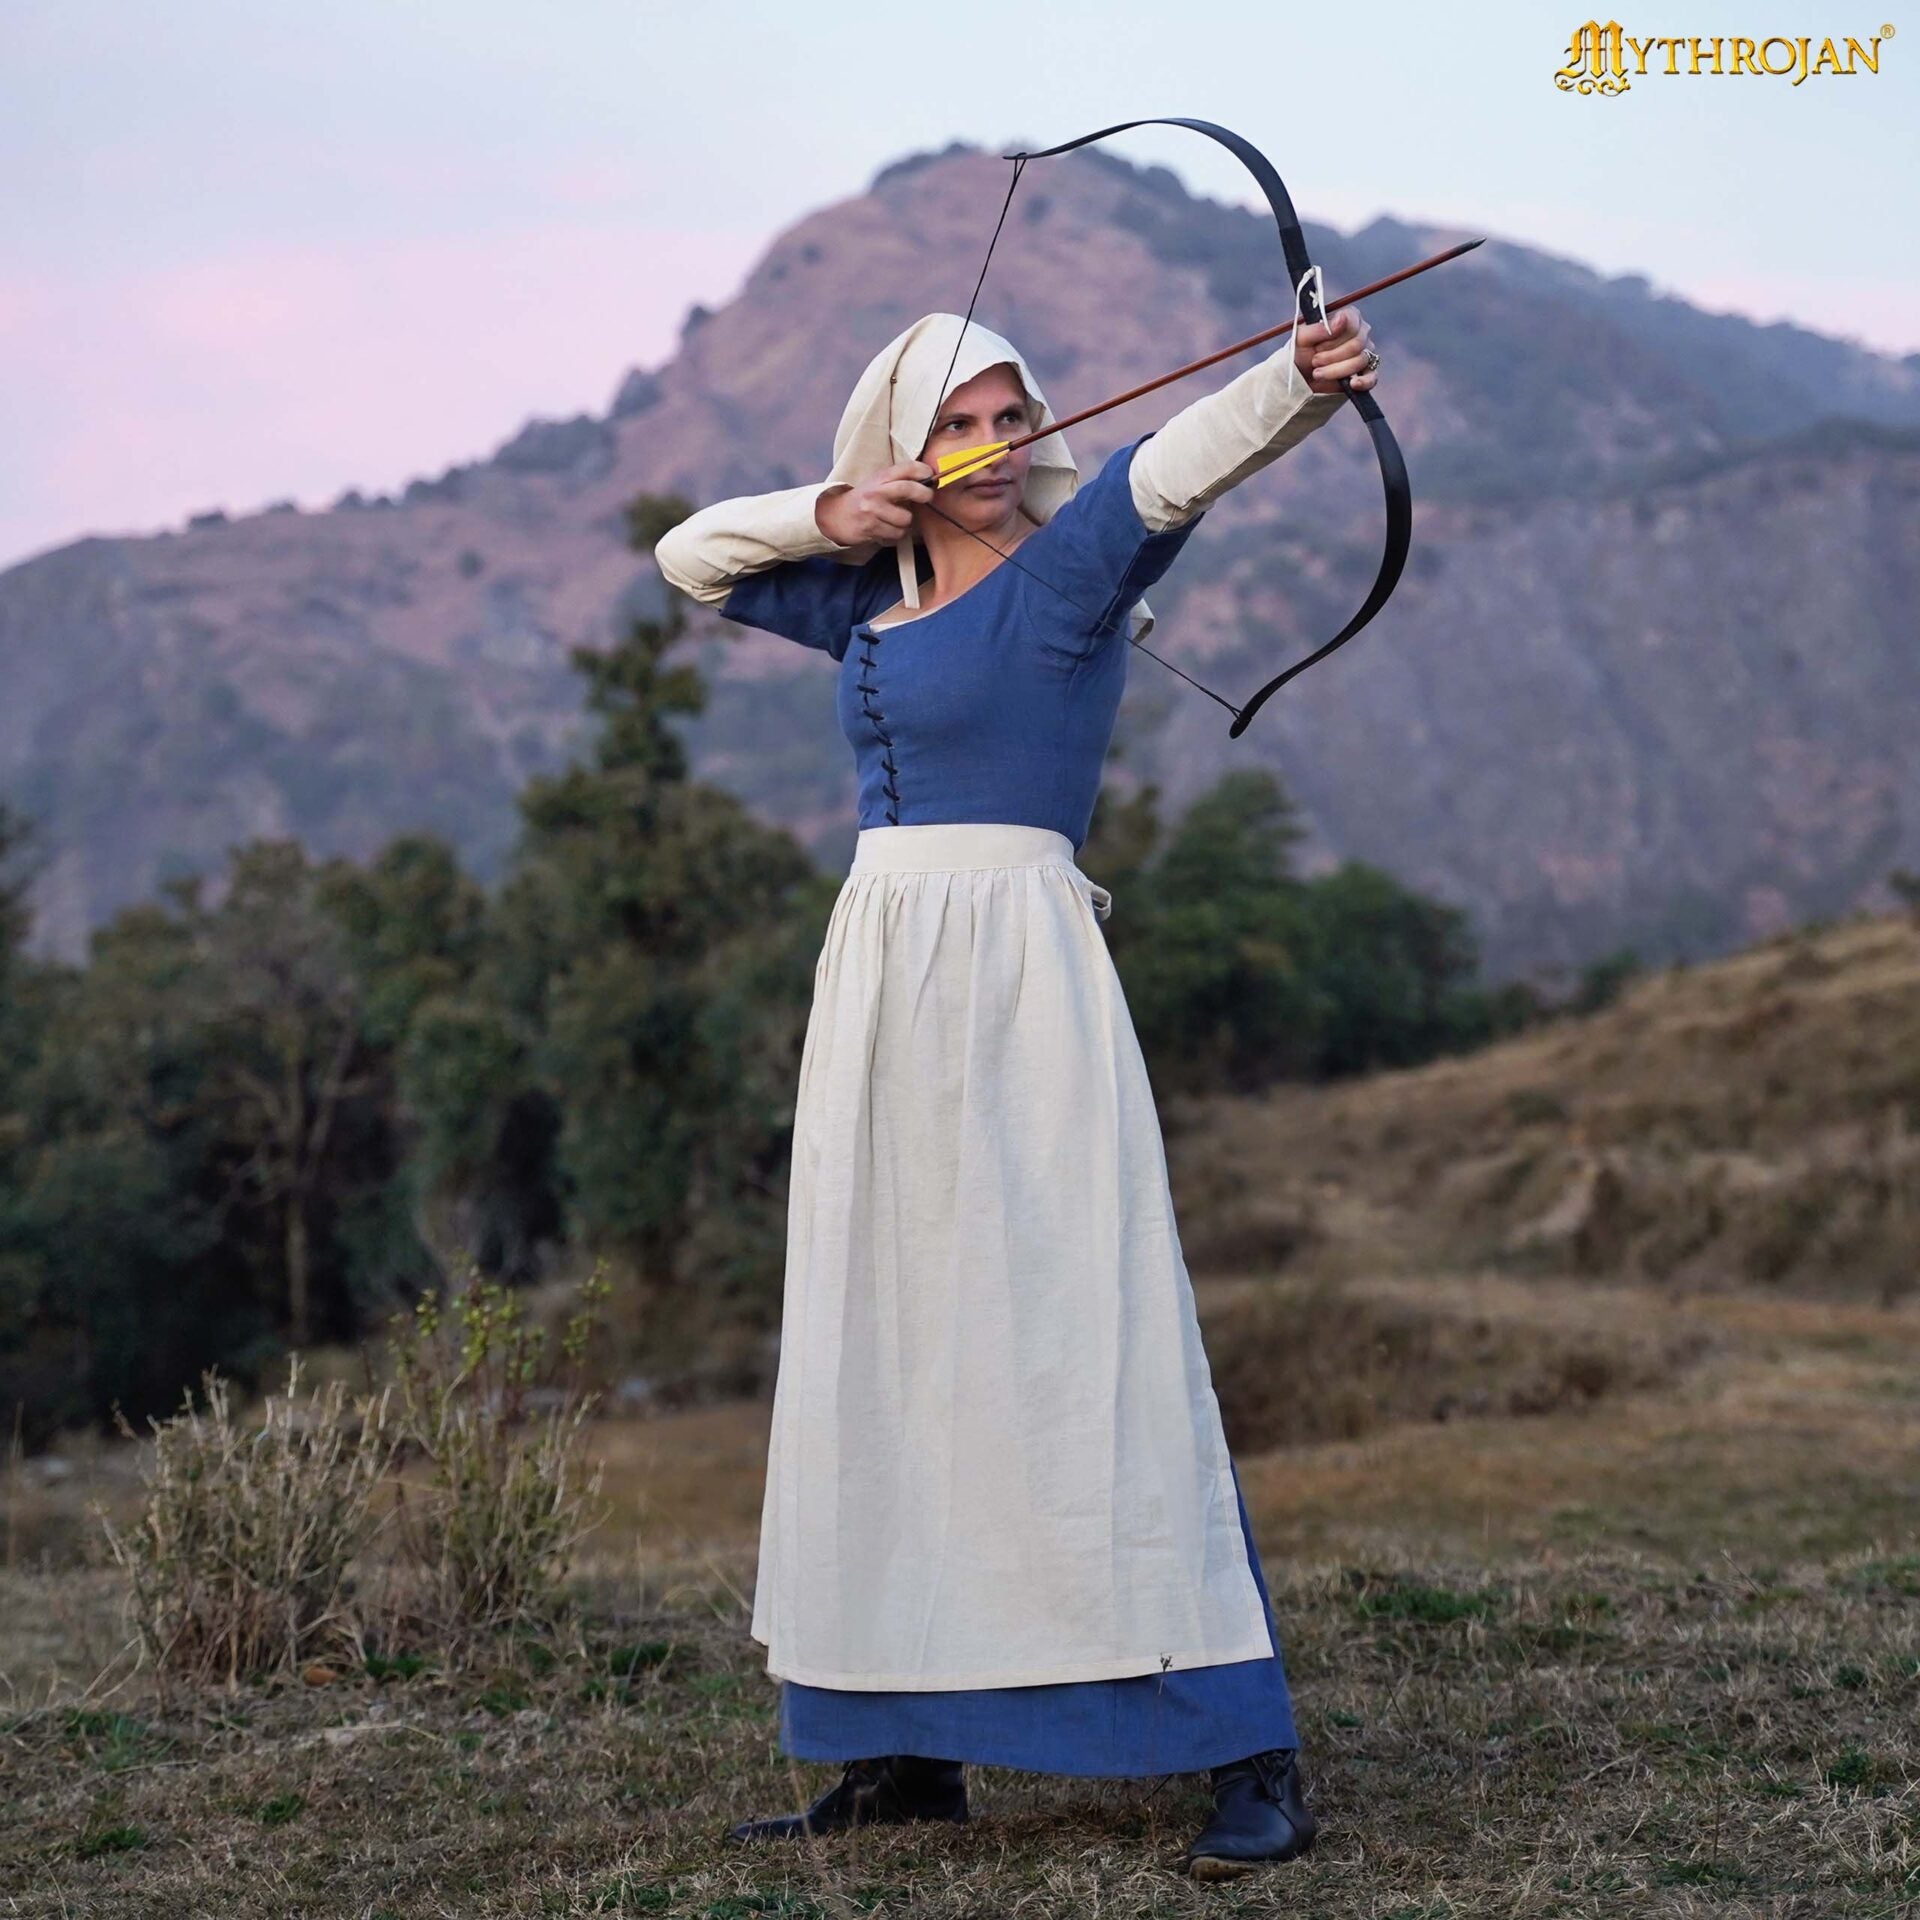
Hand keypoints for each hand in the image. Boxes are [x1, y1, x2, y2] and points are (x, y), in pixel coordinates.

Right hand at [815, 461, 935, 546]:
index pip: (905, 468)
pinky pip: (896, 534)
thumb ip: (898, 482)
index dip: (923, 470)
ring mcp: (873, 510)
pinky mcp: (871, 528)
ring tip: (896, 520)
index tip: (931, 475)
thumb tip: (927, 484)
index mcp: (880, 477)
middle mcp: (876, 491)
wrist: (836, 516)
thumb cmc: (863, 500)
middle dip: (924, 494)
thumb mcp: (878, 483)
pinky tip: (886, 529)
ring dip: (905, 523)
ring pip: (905, 519)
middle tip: (928, 497)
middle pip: (908, 488)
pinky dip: (895, 534)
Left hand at [1292, 306, 1378, 394]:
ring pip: (1360, 361)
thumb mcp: (1301, 338)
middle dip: (1332, 356)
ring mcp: (1365, 353)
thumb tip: (1342, 319)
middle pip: (1356, 344)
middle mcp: (1361, 333)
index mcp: (1348, 317)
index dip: (1334, 337)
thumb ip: (1319, 327)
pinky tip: (1353, 384)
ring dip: (1335, 370)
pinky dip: (1363, 382)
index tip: (1317, 346)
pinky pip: (1372, 377)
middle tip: (1315, 361)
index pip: (1352, 322)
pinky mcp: (1365, 374)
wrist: (1299, 377)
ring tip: (1317, 373)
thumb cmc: (1301, 352)